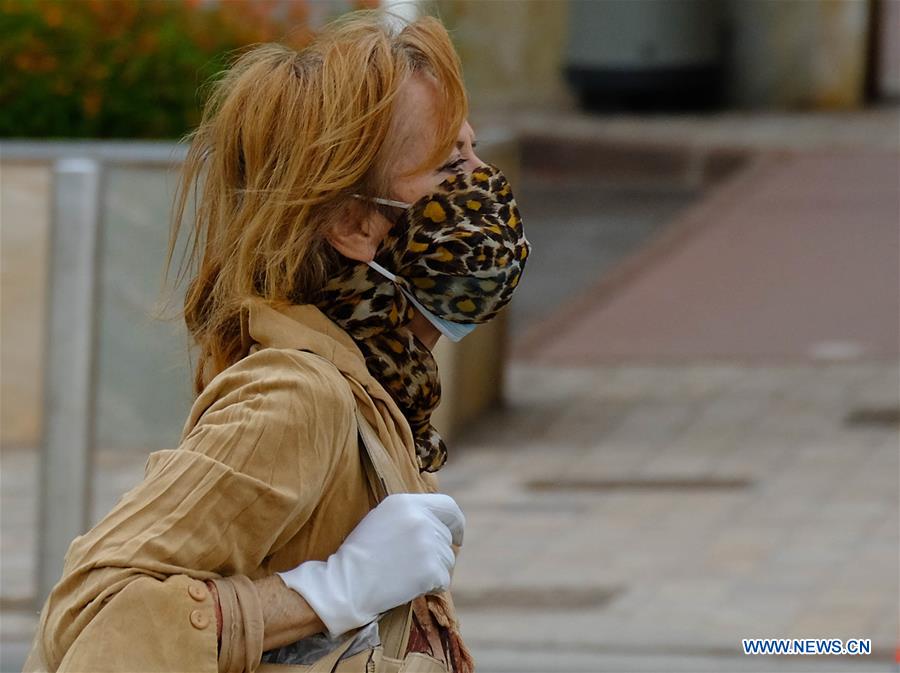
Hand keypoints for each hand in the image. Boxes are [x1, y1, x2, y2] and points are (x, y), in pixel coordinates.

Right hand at [277, 493, 464, 636]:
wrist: (347, 583)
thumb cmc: (361, 553)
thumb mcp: (382, 518)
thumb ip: (411, 514)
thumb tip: (439, 521)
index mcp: (406, 502)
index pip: (448, 507)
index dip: (456, 523)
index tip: (457, 537)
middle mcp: (420, 519)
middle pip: (446, 538)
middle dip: (435, 553)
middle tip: (411, 565)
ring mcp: (427, 544)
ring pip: (447, 560)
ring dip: (433, 570)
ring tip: (404, 574)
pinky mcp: (430, 569)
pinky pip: (444, 580)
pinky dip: (431, 587)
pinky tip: (408, 586)